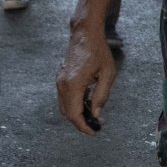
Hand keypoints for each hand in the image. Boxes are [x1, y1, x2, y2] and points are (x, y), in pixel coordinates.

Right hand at [56, 16, 116, 135]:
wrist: (84, 34)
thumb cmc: (99, 51)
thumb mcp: (108, 74)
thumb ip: (101, 95)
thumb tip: (97, 114)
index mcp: (73, 85)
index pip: (74, 114)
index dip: (83, 126)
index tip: (94, 133)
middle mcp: (62, 85)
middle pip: (67, 113)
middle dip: (80, 122)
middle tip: (96, 126)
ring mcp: (59, 81)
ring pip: (64, 107)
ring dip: (77, 114)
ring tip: (94, 116)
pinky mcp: (60, 78)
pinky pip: (64, 98)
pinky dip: (74, 105)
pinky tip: (88, 103)